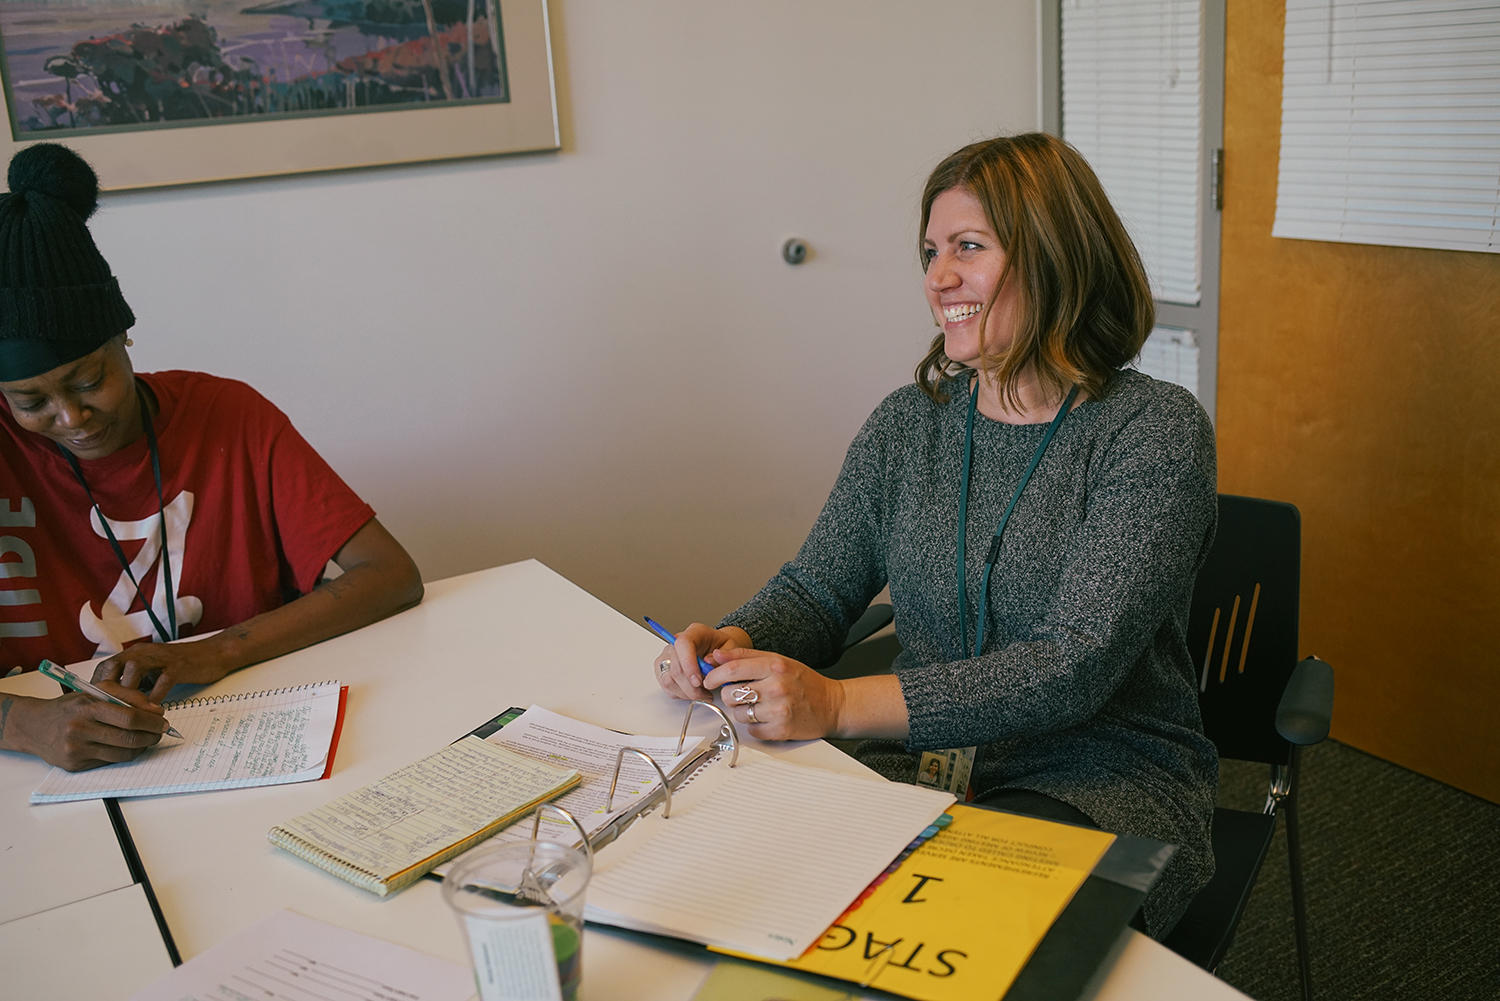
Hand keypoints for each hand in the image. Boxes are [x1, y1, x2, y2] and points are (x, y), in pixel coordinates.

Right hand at [0, 686, 167, 770]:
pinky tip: (128, 747)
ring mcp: (76, 750)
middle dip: (151, 736)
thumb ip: (127, 696)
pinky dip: (124, 755)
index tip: (163, 721)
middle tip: (160, 732)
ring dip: (142, 747)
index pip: (130, 718)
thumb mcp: (95, 692)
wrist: (33, 726)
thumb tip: (156, 710)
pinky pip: (109, 762)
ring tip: (147, 739)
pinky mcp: (75, 765)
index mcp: (88, 708)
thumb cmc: (69, 707)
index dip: (152, 722)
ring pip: (122, 754)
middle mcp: (80, 730)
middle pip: (129, 738)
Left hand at [94, 641, 229, 701]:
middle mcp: (144, 652)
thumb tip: (116, 703)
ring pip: (135, 670)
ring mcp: (162, 658)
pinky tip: (154, 709)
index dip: (97, 686)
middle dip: (109, 689)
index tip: (96, 705)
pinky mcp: (179, 666)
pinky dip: (156, 695)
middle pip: (115, 666)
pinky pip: (162, 680)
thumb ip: (136, 681)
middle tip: (109, 710)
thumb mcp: (152, 670)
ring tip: (130, 712)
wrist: (215, 654)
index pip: (105, 667)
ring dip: (130, 692)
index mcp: (135, 653)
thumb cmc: (181, 665)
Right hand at [653, 623, 750, 699]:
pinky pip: (667, 687)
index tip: (698, 681)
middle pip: (675, 667)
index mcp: (695, 632)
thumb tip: (709, 663)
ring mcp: (668, 656)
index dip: (688, 664)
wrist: (719, 651)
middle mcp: (677, 643)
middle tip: (706, 693)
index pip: (683, 644)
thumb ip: (724, 655)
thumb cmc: (724, 648)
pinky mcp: (663, 669)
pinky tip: (694, 691)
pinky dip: (681, 694)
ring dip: (686, 692)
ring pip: (669, 680)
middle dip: (691, 686)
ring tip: (702, 693)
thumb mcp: (732, 648)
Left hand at [704, 647, 845, 740]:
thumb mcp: (778, 660)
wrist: (833, 705)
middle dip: (729, 695)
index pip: (733, 669)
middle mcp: (777, 687)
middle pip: (732, 693)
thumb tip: (717, 655)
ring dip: (742, 711)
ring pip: (739, 713)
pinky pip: (752, 729)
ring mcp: (779, 710)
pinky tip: (766, 718)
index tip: (709, 679)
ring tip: (757, 706)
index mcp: (775, 665)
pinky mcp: (781, 730)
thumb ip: (746, 656)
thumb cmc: (805, 682)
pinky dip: (754, 725)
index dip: (714, 675)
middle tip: (738, 694)